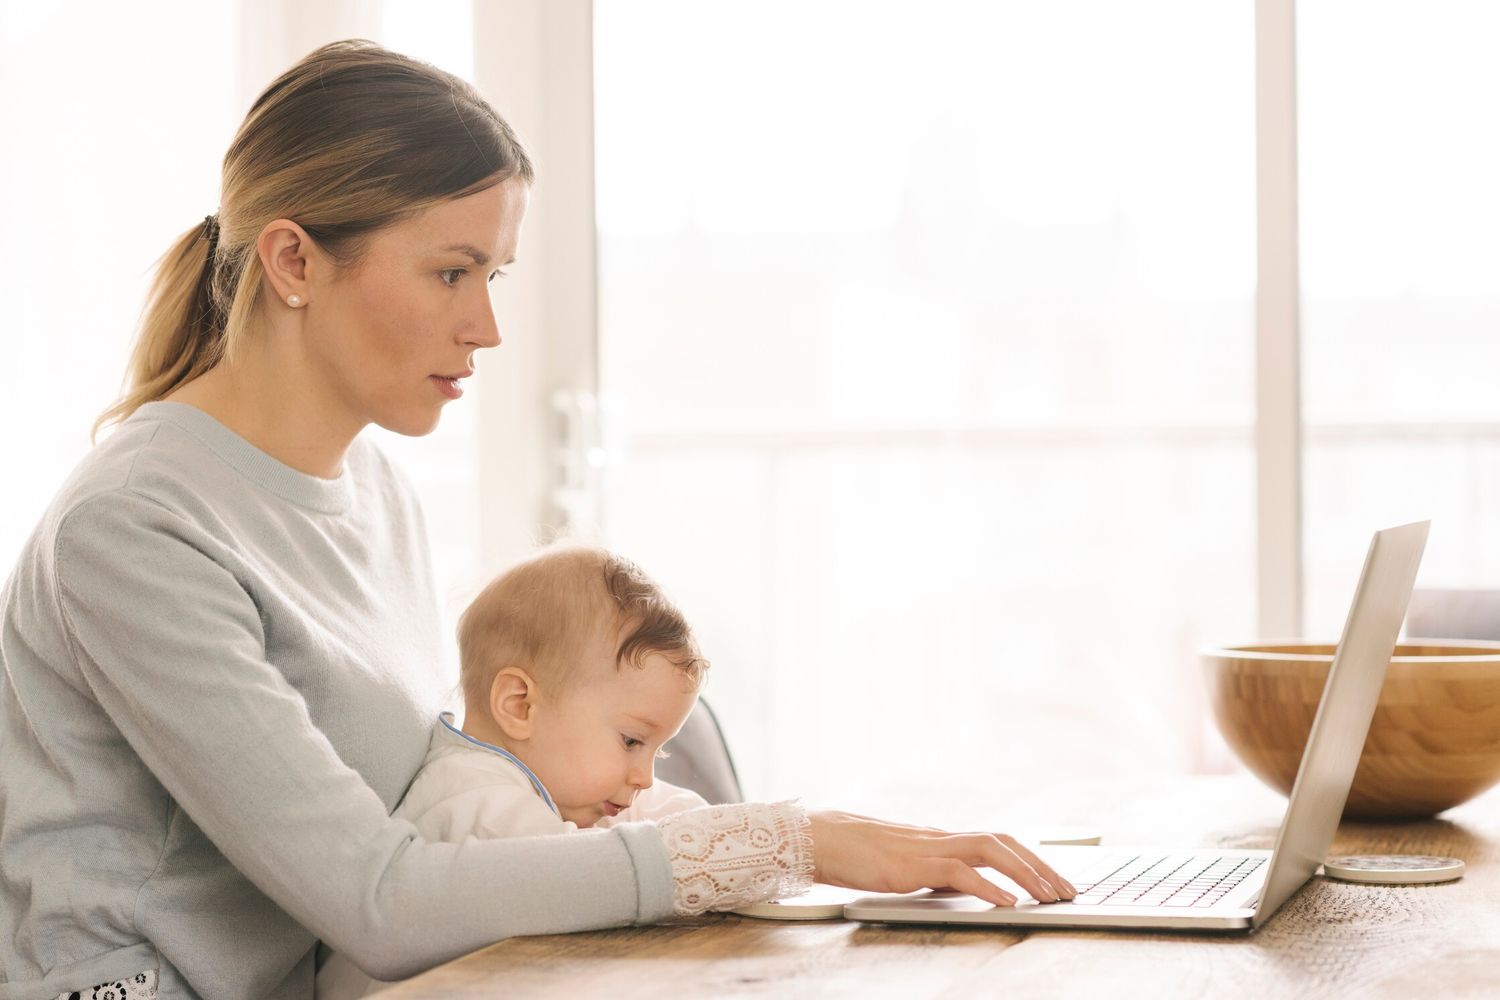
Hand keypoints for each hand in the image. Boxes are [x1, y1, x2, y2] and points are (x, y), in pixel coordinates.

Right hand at [807, 810, 1077, 906]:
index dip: (1032, 858)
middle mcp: (940, 837)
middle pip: (1004, 841)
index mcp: (941, 838)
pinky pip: (957, 871)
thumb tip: (961, 884)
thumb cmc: (854, 853)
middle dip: (1041, 866)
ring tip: (1049, 896)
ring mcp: (926, 848)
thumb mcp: (904, 864)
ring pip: (990, 849)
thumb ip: (933, 870)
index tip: (1057, 880)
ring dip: (1025, 873)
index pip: (999, 840)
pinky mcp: (910, 865)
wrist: (818, 838)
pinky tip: (1006, 901)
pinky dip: (987, 885)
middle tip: (1068, 892)